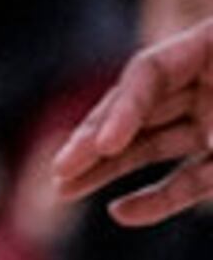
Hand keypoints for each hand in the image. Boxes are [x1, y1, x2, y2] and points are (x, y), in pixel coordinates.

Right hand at [53, 12, 212, 223]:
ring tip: (63, 190)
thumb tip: (210, 142)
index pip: (148, 72)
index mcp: (210, 48)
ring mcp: (211, 122)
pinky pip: (185, 182)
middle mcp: (204, 85)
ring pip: (149, 146)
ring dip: (106, 170)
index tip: (106, 145)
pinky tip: (120, 211)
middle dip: (95, 139)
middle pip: (135, 109)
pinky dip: (156, 199)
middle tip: (61, 169)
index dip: (123, 107)